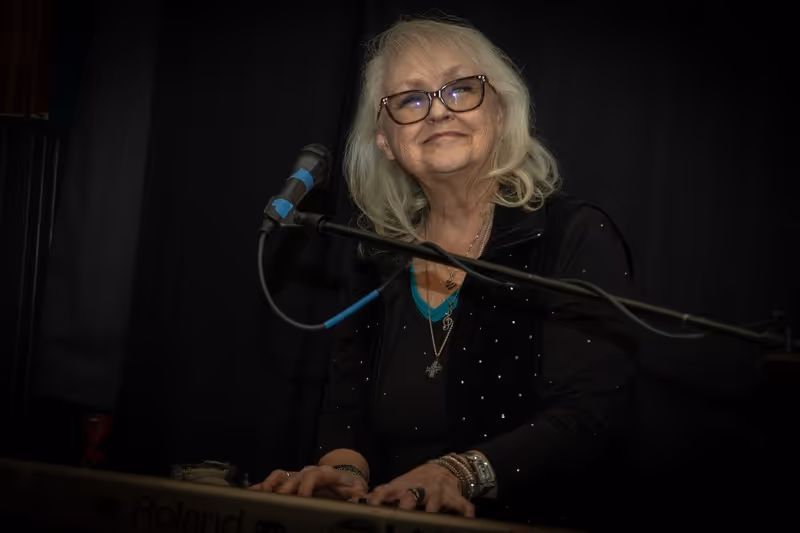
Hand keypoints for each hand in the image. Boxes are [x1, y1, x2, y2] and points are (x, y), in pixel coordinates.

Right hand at [249, 465, 367, 500]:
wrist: (344, 480)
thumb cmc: (349, 487)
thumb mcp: (356, 490)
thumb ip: (357, 494)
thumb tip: (358, 497)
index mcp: (325, 474)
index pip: (314, 475)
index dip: (307, 486)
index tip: (302, 497)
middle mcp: (308, 472)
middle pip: (294, 477)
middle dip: (286, 488)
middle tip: (278, 499)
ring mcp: (297, 475)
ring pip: (281, 476)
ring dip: (271, 485)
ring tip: (261, 495)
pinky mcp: (289, 480)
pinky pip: (274, 480)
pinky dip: (263, 486)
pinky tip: (252, 492)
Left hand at [366, 463, 473, 516]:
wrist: (447, 468)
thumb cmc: (419, 480)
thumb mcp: (401, 483)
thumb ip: (385, 493)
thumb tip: (360, 500)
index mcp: (404, 486)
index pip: (387, 492)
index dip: (378, 500)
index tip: (370, 509)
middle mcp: (421, 488)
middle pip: (410, 497)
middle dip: (405, 507)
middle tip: (399, 519)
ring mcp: (438, 492)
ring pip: (435, 503)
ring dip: (432, 512)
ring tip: (428, 524)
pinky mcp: (455, 497)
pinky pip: (463, 506)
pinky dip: (466, 513)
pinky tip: (468, 521)